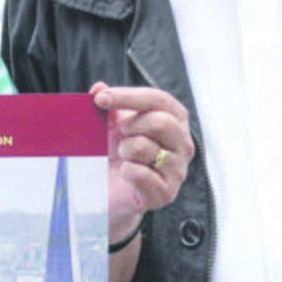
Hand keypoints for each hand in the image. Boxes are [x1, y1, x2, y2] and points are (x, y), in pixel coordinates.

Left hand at [91, 82, 190, 243]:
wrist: (110, 192)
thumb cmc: (115, 153)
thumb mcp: (110, 123)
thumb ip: (108, 104)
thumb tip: (99, 87)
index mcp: (176, 120)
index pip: (160, 100)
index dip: (129, 96)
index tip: (101, 99)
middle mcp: (183, 144)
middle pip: (160, 122)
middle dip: (130, 126)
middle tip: (120, 135)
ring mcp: (177, 170)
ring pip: (145, 147)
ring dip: (124, 150)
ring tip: (123, 156)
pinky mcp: (166, 193)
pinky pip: (139, 173)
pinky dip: (124, 170)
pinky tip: (125, 174)